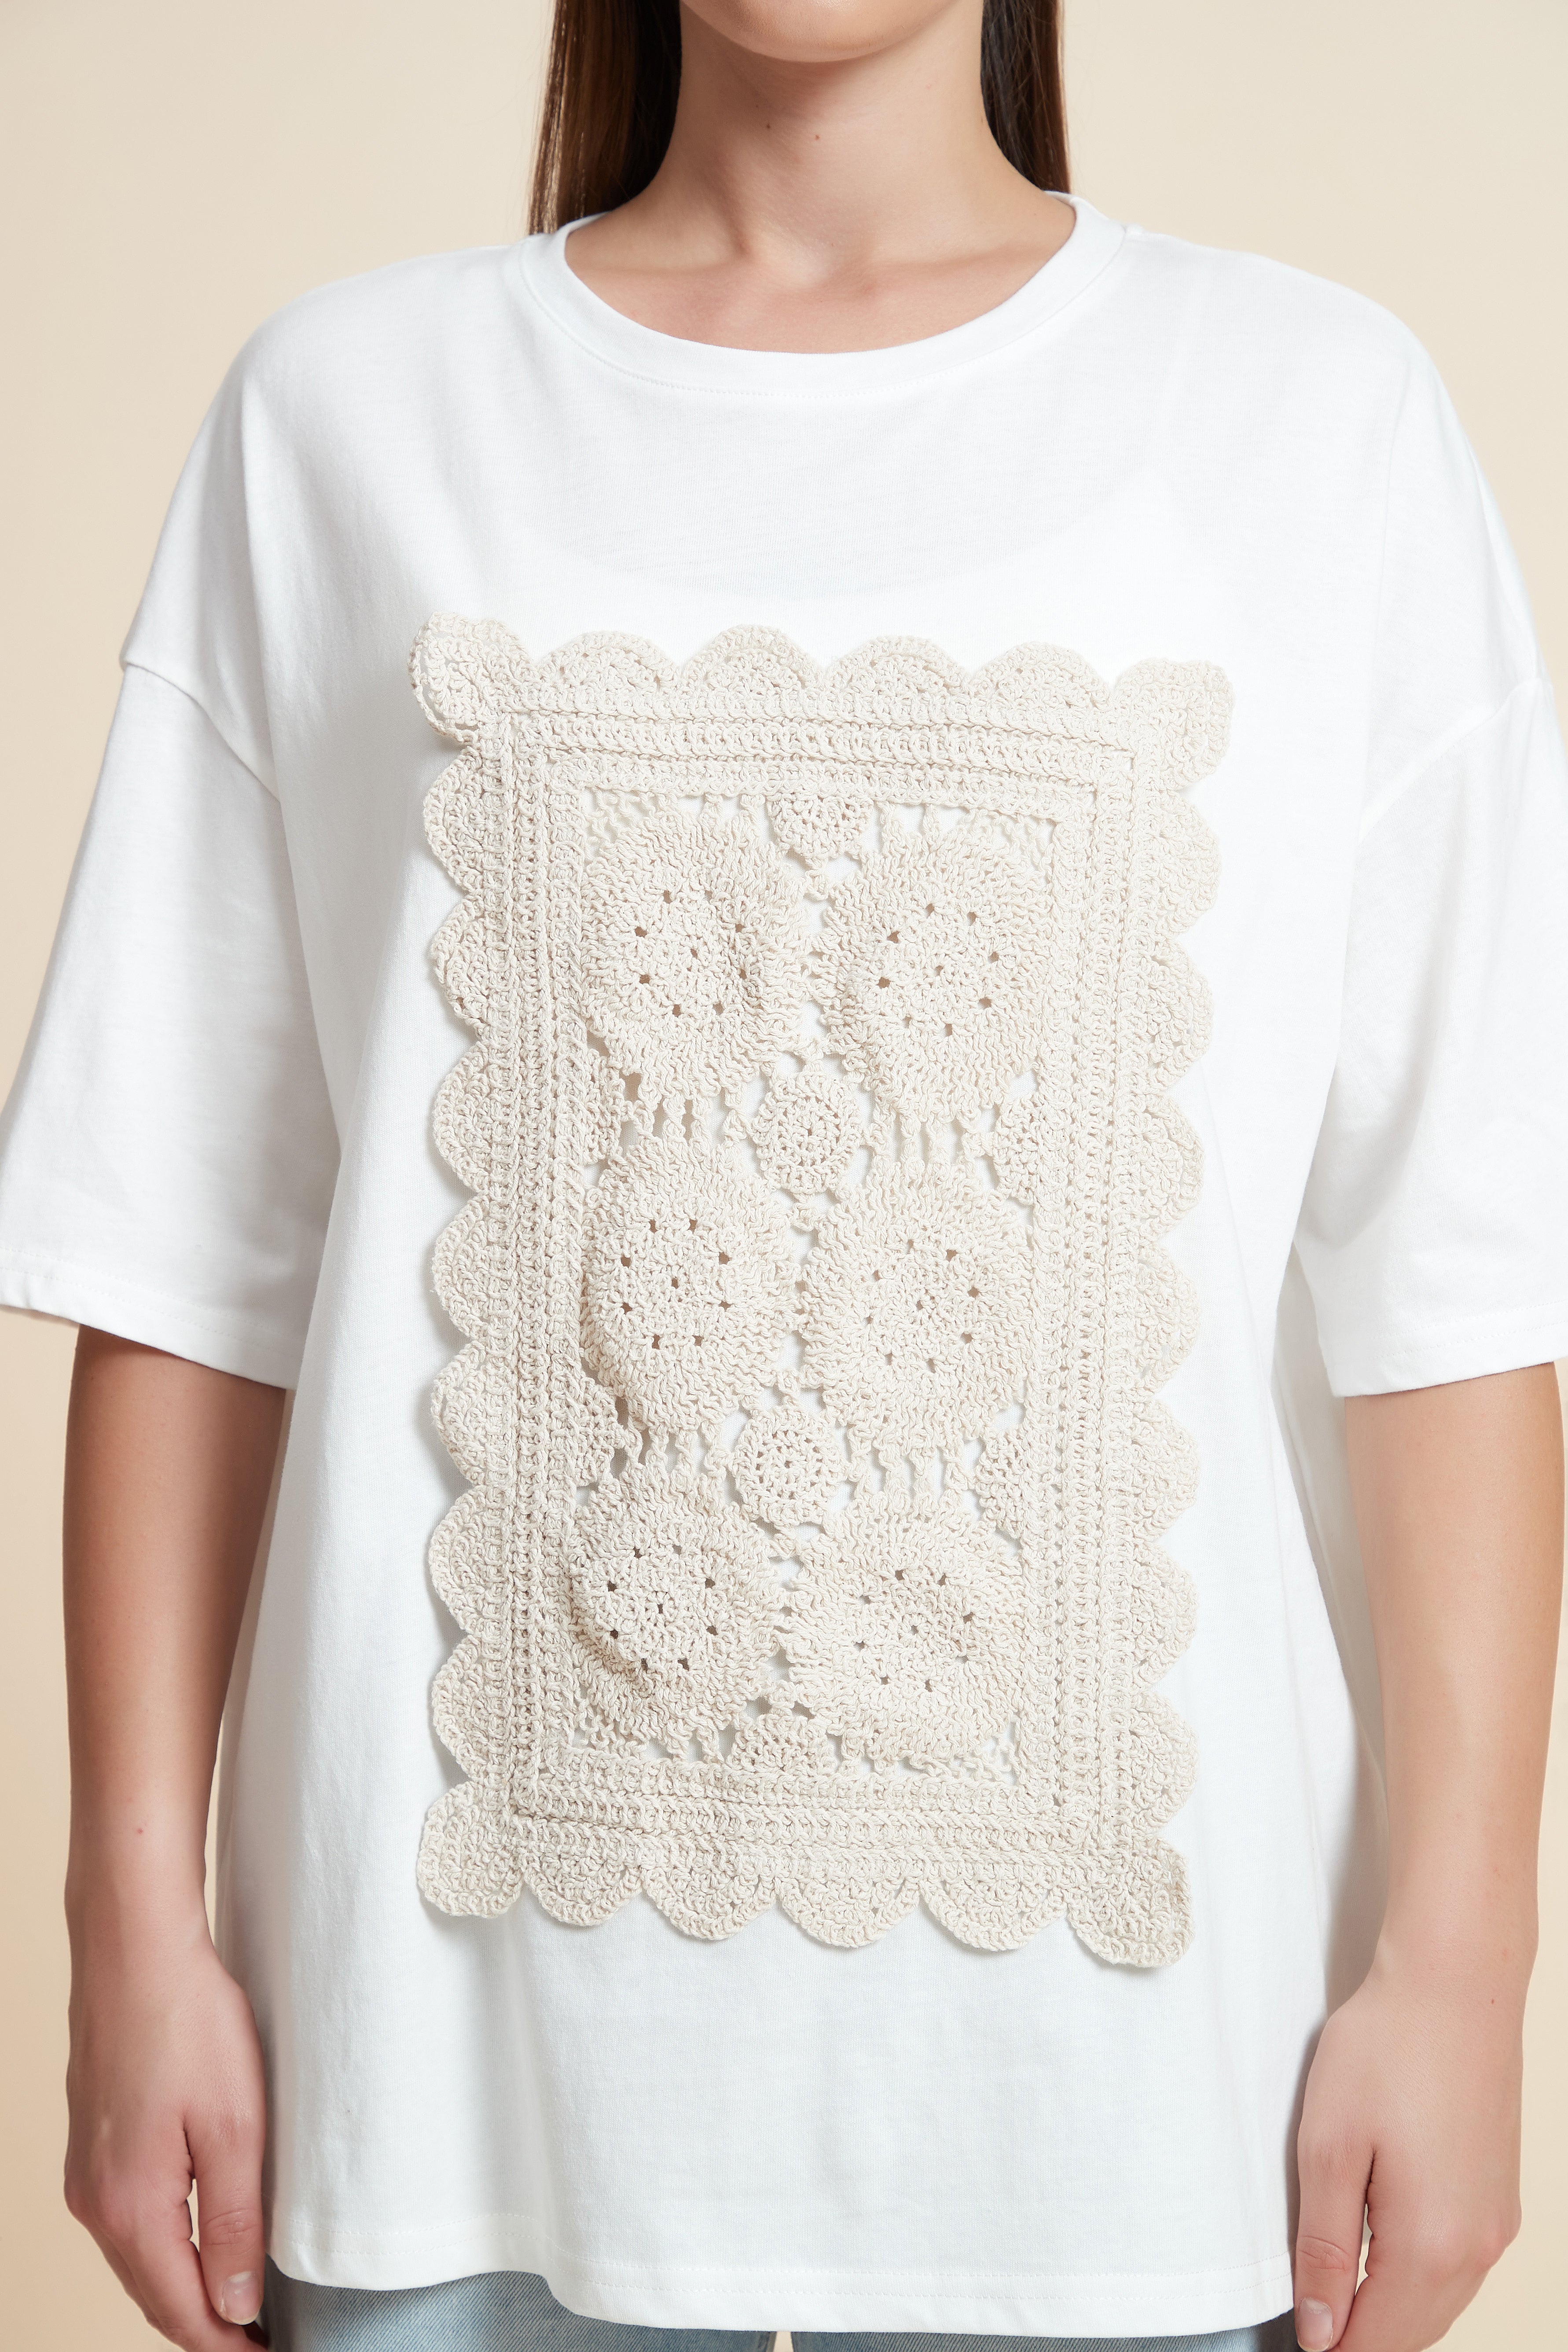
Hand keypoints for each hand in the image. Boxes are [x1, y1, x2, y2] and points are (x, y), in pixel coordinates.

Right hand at [64, 1895, 266, 2346]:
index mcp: (132, 2209)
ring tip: (238, 2300)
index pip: (181, 2310)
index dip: (227, 2344)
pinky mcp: (94, 2143)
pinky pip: (131, 2219)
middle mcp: (97, 2202)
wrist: (134, 1950)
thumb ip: (236, 2222)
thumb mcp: (235, 2127)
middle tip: (258, 2339)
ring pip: (140, 2258)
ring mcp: (88, 2173)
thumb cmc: (188, 2024)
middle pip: (155, 2292)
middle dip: (205, 2324)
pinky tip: (199, 2237)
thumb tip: (237, 2304)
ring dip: (184, 2285)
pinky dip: (165, 2243)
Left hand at [1292, 1939, 1524, 2350]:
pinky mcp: (1500, 2196)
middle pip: (1412, 2333)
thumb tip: (1320, 2332)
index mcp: (1430, 2247)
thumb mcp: (1328, 2149)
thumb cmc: (1386, 2051)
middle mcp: (1477, 2249)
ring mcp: (1496, 2224)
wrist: (1455, 1986)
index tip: (1294, 2334)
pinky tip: (1382, 2246)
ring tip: (1337, 2283)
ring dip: (1390, 2308)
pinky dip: (1419, 2276)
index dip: (1327, 2346)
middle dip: (1360, 2335)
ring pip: (1439, 2304)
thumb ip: (1325, 2250)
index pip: (1376, 2343)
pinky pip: (1459, 2267)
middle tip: (1308, 2310)